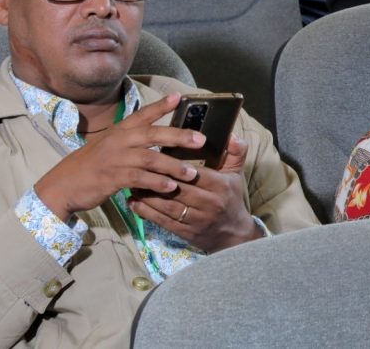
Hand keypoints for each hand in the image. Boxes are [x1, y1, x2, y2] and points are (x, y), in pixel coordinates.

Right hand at [34, 94, 201, 221]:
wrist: (63, 185)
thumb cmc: (91, 165)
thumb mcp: (109, 146)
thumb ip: (132, 140)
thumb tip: (159, 139)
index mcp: (119, 130)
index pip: (143, 114)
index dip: (161, 105)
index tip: (180, 96)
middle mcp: (119, 141)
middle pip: (153, 134)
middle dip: (179, 136)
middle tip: (201, 140)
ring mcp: (115, 159)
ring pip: (151, 159)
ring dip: (174, 166)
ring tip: (192, 173)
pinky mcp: (112, 178)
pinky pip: (139, 179)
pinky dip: (157, 183)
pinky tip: (171, 187)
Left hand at [130, 134, 260, 252]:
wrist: (235, 234)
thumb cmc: (232, 198)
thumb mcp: (237, 174)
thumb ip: (237, 152)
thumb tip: (230, 135)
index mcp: (220, 185)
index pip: (195, 173)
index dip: (175, 166)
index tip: (156, 155)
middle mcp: (209, 203)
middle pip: (178, 189)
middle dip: (156, 179)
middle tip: (137, 167)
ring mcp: (197, 220)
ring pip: (168, 206)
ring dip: (147, 196)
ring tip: (132, 183)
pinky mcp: (186, 233)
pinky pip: (163, 222)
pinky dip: (146, 212)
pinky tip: (133, 203)